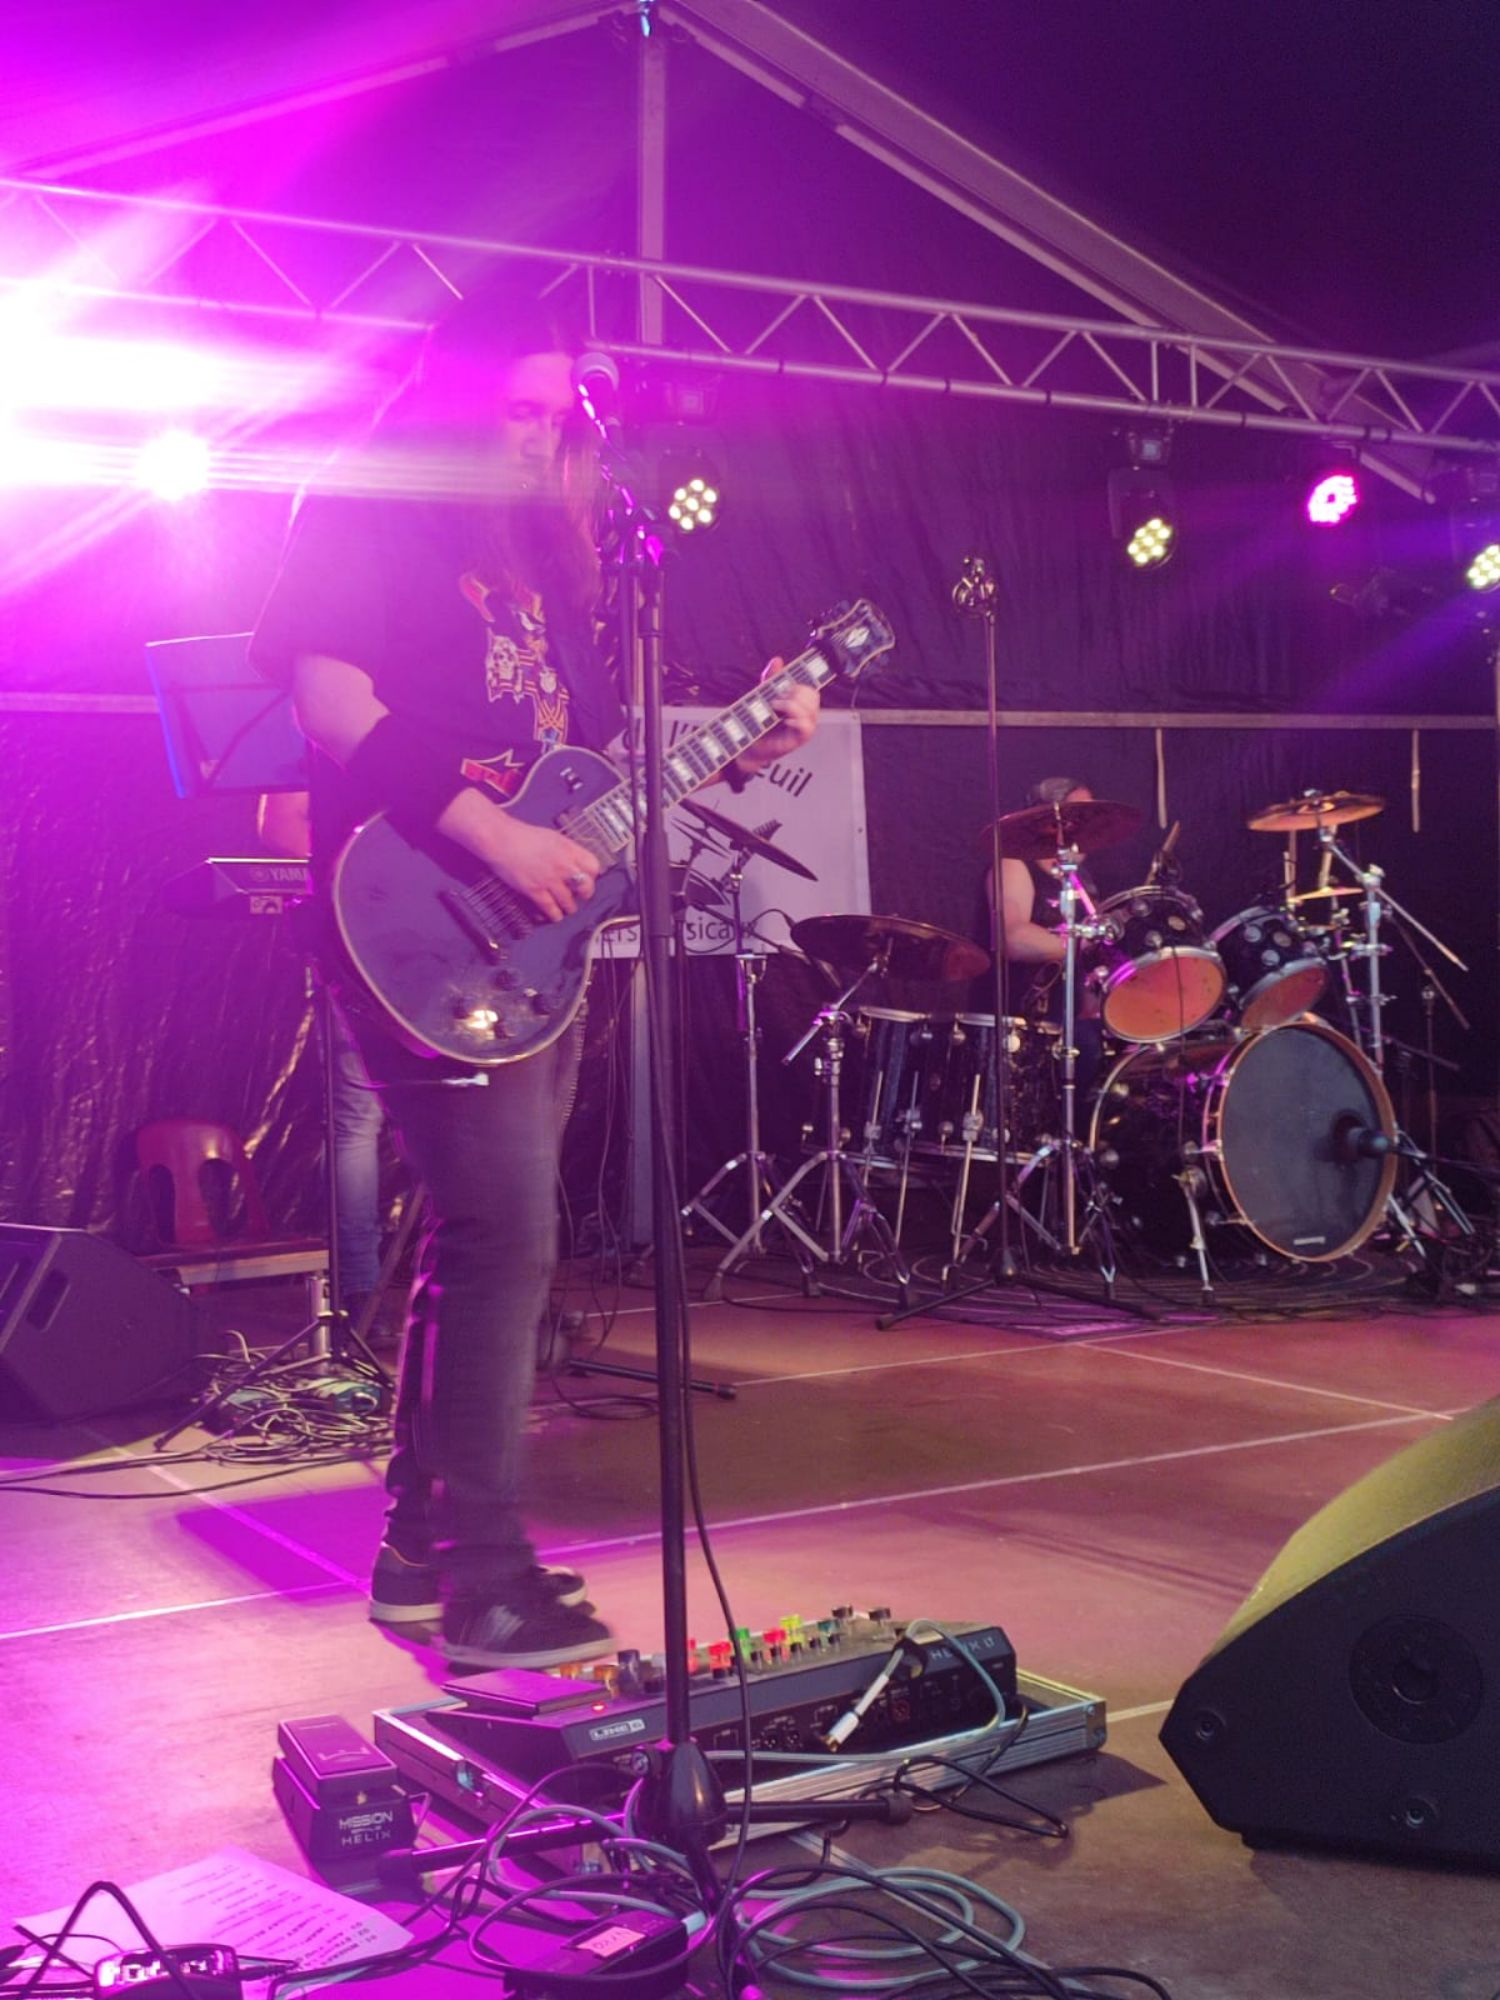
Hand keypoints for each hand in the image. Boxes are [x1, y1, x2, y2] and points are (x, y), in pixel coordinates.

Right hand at [490, 818, 601, 922]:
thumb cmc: (522, 836)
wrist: (501, 839)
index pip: (593, 867)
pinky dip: (554, 915)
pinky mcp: (535, 890)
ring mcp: (550, 879)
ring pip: (569, 902)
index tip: (588, 879)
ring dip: (568, 908)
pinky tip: (554, 915)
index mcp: (568, 849)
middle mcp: (563, 865)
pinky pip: (551, 909)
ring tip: (565, 907)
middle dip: (584, 895)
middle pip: (586, 887)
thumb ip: (566, 851)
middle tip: (579, 896)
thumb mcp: (552, 837)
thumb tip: (574, 862)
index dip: (592, 876)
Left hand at [733, 659, 819, 778]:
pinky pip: (806, 725)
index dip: (801, 684)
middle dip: (793, 693)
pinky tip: (784, 720)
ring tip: (776, 709)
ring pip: (809, 708)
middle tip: (776, 700)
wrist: (749, 745)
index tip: (789, 685)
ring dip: (790, 705)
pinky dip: (795, 720)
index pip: (810, 688)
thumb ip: (772, 679)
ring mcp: (805, 727)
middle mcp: (806, 714)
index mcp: (800, 703)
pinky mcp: (800, 739)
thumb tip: (777, 660)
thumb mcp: (764, 695)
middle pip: (812, 694)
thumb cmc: (759, 723)